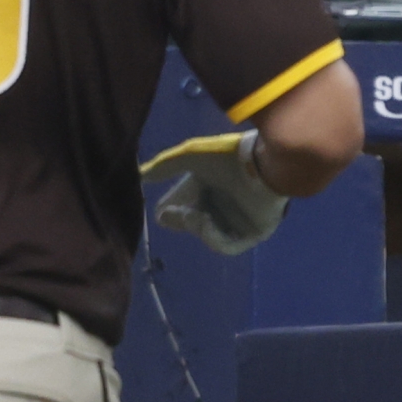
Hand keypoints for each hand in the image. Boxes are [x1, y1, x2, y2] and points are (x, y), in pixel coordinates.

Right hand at [141, 130, 289, 255]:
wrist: (262, 162)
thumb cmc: (228, 156)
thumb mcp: (190, 156)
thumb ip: (165, 166)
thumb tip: (139, 176)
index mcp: (207, 187)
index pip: (180, 208)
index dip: (169, 210)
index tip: (164, 207)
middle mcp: (222, 204)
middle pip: (191, 225)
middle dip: (180, 220)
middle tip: (175, 213)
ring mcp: (239, 221)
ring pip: (208, 236)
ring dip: (195, 228)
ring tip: (194, 215)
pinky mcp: (255, 233)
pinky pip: (229, 245)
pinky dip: (213, 237)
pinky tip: (205, 222)